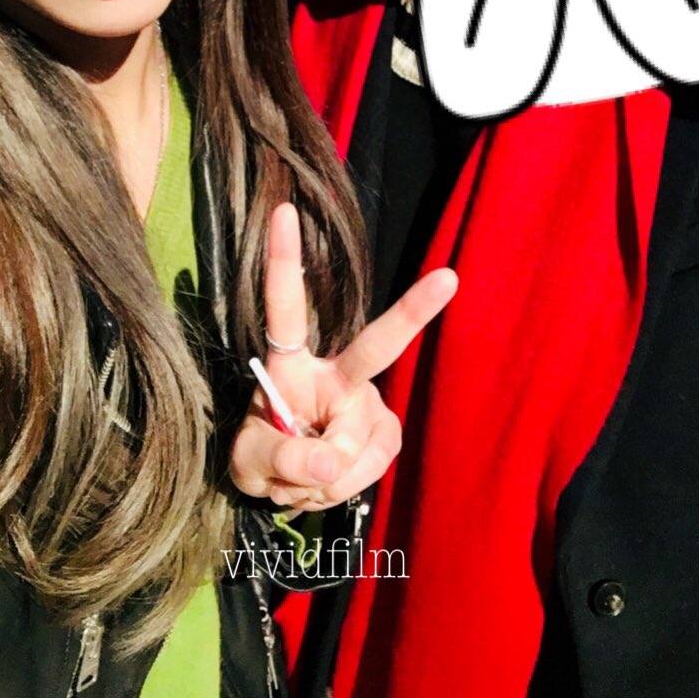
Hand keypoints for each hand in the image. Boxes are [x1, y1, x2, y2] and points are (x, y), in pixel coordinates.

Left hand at [229, 203, 457, 511]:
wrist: (285, 483)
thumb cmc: (262, 453)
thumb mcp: (250, 462)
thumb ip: (281, 459)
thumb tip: (330, 464)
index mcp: (291, 361)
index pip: (286, 306)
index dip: (282, 260)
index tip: (282, 210)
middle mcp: (337, 372)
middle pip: (376, 344)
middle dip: (413, 310)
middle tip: (449, 278)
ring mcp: (366, 403)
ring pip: (357, 446)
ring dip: (324, 477)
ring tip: (302, 477)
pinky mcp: (384, 432)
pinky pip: (370, 467)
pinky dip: (343, 487)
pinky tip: (327, 482)